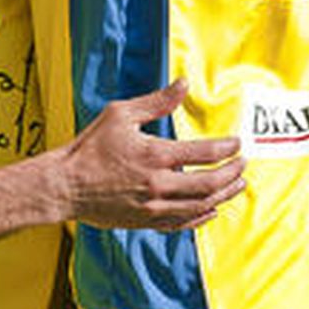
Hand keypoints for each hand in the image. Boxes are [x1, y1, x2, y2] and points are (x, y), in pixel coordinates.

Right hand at [54, 80, 244, 230]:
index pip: (205, 152)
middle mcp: (158, 184)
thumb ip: (156, 101)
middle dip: (233, 173)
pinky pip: (183, 223)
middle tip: (243, 164)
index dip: (228, 148)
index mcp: (154, 155)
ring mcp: (153, 207)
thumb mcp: (120, 114)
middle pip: (210, 183)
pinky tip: (211, 209)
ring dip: (224, 195)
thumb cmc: (89, 148)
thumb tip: (184, 84)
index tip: (238, 143)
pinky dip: (202, 216)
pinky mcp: (145, 222)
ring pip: (201, 206)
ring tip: (237, 185)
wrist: (65, 186)